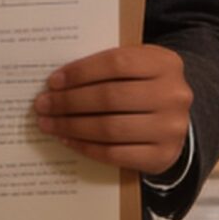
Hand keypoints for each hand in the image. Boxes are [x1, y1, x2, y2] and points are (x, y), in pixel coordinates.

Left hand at [33, 45, 190, 174]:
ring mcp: (171, 128)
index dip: (81, 72)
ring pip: (109, 127)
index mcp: (165, 63)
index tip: (53, 81)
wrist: (175, 122)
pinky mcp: (163, 156)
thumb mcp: (137, 67)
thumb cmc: (144, 88)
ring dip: (72, 126)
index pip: (116, 63)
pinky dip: (86, 147)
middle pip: (109, 97)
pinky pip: (115, 153)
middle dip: (69, 102)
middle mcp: (174, 95)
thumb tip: (58, 81)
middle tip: (43, 105)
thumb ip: (107, 67)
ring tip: (49, 124)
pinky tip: (68, 140)